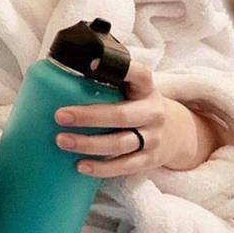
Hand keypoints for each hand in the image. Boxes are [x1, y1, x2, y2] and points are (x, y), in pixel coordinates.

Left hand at [53, 61, 222, 176]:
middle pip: (121, 115)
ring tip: (62, 141)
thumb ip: (109, 78)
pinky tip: (80, 165)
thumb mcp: (132, 86)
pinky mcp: (150, 160)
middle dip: (89, 116)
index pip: (138, 74)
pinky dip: (102, 168)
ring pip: (120, 143)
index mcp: (146, 87)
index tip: (91, 64)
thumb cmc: (137, 104)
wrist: (175, 132)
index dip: (120, 68)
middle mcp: (153, 112)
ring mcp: (153, 137)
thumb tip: (62, 70)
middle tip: (59, 116)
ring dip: (89, 144)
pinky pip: (124, 166)